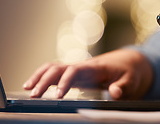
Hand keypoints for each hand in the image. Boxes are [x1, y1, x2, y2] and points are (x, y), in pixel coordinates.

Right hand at [23, 49, 152, 99]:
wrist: (129, 62)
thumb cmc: (130, 72)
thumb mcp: (132, 81)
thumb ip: (123, 87)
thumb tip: (114, 92)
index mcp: (95, 67)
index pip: (75, 71)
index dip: (65, 82)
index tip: (57, 96)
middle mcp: (83, 66)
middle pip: (58, 67)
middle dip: (44, 80)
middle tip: (33, 95)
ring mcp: (78, 69)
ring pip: (54, 67)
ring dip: (39, 76)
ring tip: (27, 89)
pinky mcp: (75, 73)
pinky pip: (56, 72)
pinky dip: (43, 77)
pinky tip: (34, 87)